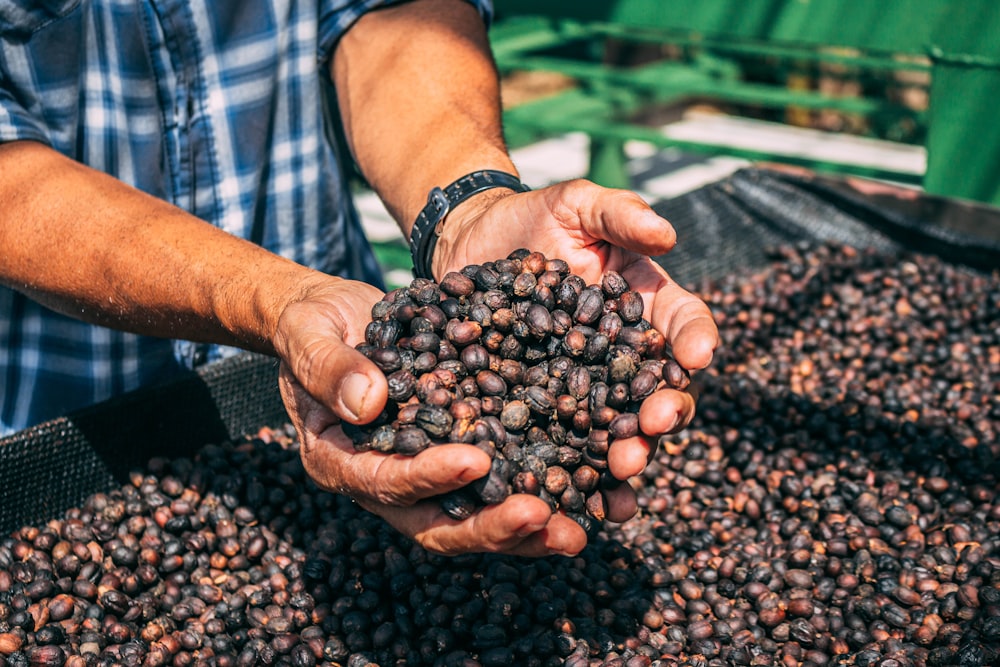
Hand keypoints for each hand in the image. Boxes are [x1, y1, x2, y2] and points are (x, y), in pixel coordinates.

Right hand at [273, 278, 587, 555]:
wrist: (334, 320)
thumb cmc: (312, 325)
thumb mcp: (307, 333)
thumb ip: (328, 366)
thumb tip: (367, 401)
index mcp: (339, 460)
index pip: (385, 481)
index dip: (428, 477)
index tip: (475, 460)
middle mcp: (382, 480)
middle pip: (436, 523)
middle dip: (488, 526)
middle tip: (540, 517)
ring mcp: (423, 473)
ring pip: (473, 517)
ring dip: (523, 528)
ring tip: (574, 530)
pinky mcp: (455, 455)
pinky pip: (496, 483)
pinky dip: (536, 490)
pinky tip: (583, 492)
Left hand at [433, 178, 719, 520]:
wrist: (471, 244)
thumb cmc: (534, 219)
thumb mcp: (578, 204)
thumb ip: (619, 215)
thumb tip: (667, 234)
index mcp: (645, 306)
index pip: (685, 325)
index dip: (696, 341)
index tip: (696, 358)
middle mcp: (624, 354)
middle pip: (657, 390)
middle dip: (662, 413)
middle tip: (652, 429)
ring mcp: (585, 386)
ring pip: (618, 428)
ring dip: (627, 453)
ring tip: (621, 473)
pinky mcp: (543, 407)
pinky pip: (565, 442)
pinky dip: (575, 472)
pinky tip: (579, 499)